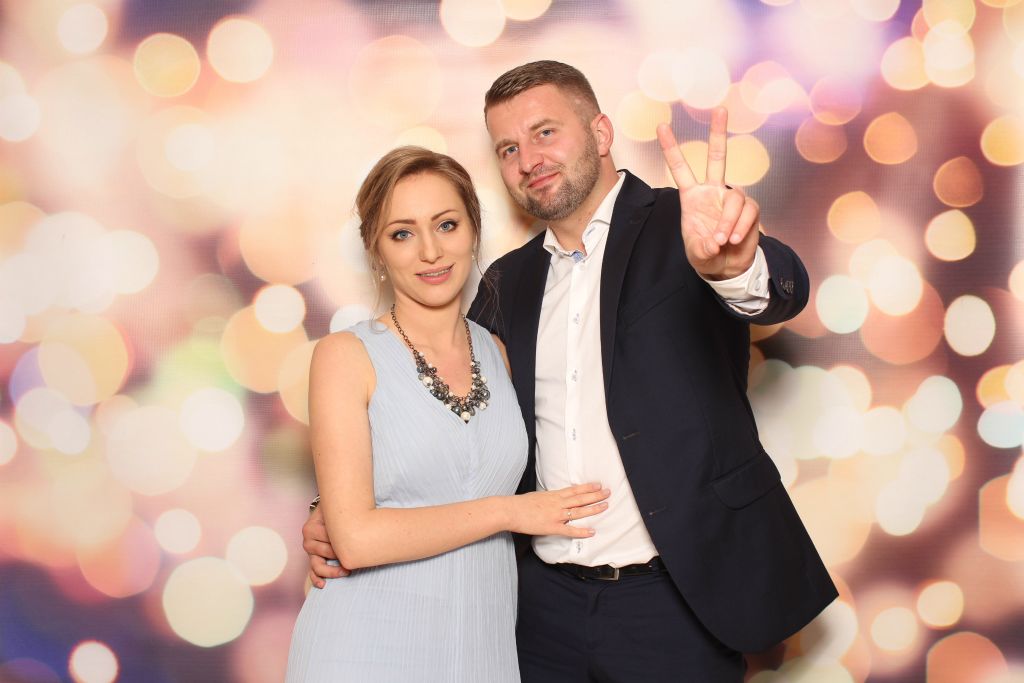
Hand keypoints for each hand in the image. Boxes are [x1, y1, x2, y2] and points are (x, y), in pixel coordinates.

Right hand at [302, 503, 348, 587]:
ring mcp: (310, 551)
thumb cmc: (337, 511)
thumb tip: (357, 518)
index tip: (355, 539)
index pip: (327, 537)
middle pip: (325, 552)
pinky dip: (317, 579)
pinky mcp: (313, 560)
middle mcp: (308, 540)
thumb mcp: (336, 509)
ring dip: (331, 570)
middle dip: (339, 554)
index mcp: (311, 527)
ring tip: (346, 571)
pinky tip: (323, 584)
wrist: (331, 511)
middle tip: (354, 555)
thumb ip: (341, 514)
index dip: (341, 540)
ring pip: (317, 565)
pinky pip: (313, 572)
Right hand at [507, 483, 609, 536]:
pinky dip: (581, 531)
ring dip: (593, 508)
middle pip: (580, 498)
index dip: (588, 487)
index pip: (574, 490)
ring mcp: (556, 515)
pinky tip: (591, 531)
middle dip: (596, 495)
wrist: (511, 510)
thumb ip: (549, 498)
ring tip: (605, 506)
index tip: (598, 485)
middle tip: (608, 493)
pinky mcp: (552, 527)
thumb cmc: (521, 503)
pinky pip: (570, 530)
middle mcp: (558, 503)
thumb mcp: (538, 495)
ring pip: (579, 511)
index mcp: (554, 495)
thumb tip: (555, 498)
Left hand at [656, 107, 760, 280]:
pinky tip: (732, 240)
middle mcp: (713, 191)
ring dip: (727, 221)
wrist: (727, 267)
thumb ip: (702, 248)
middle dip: (718, 133)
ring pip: (734, 198)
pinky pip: (747, 212)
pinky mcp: (750, 209)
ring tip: (721, 240)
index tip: (661, 126)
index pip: (680, 168)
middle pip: (717, 157)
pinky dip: (740, 227)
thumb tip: (716, 242)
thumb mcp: (697, 253)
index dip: (671, 148)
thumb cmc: (706, 255)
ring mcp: (731, 199)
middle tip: (719, 109)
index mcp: (692, 196)